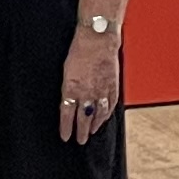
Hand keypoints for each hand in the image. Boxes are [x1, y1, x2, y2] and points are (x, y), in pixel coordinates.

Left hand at [58, 29, 119, 144]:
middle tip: (80, 141)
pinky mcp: (112, 86)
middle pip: (83, 119)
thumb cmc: (79, 50)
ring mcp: (101, 91)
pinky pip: (110, 105)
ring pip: (98, 115)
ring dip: (94, 125)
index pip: (67, 115)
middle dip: (81, 132)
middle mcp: (86, 93)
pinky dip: (106, 114)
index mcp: (71, 88)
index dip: (66, 128)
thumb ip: (67, 88)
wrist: (98, 38)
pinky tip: (103, 119)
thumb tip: (67, 101)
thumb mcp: (66, 70)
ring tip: (91, 132)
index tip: (65, 137)